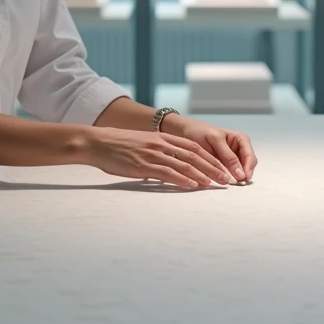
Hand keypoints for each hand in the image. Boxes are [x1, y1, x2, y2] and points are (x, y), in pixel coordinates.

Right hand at [83, 127, 234, 189]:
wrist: (97, 143)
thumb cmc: (118, 146)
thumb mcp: (143, 143)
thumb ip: (159, 151)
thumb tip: (171, 166)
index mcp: (162, 138)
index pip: (193, 147)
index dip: (210, 158)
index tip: (222, 167)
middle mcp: (161, 144)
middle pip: (194, 155)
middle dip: (213, 167)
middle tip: (226, 178)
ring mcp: (153, 154)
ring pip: (184, 164)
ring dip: (202, 174)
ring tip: (215, 183)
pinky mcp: (143, 165)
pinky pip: (167, 172)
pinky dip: (182, 179)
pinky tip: (193, 185)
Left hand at [161, 115, 256, 182]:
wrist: (185, 131)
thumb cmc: (200, 131)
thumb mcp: (215, 141)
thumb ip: (228, 156)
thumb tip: (241, 173)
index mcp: (240, 139)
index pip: (249, 155)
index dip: (248, 167)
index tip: (243, 178)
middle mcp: (239, 148)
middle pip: (249, 163)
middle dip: (245, 173)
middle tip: (238, 184)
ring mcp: (232, 157)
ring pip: (242, 169)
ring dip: (239, 177)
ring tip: (232, 183)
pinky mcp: (224, 164)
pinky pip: (231, 172)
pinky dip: (230, 177)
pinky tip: (225, 180)